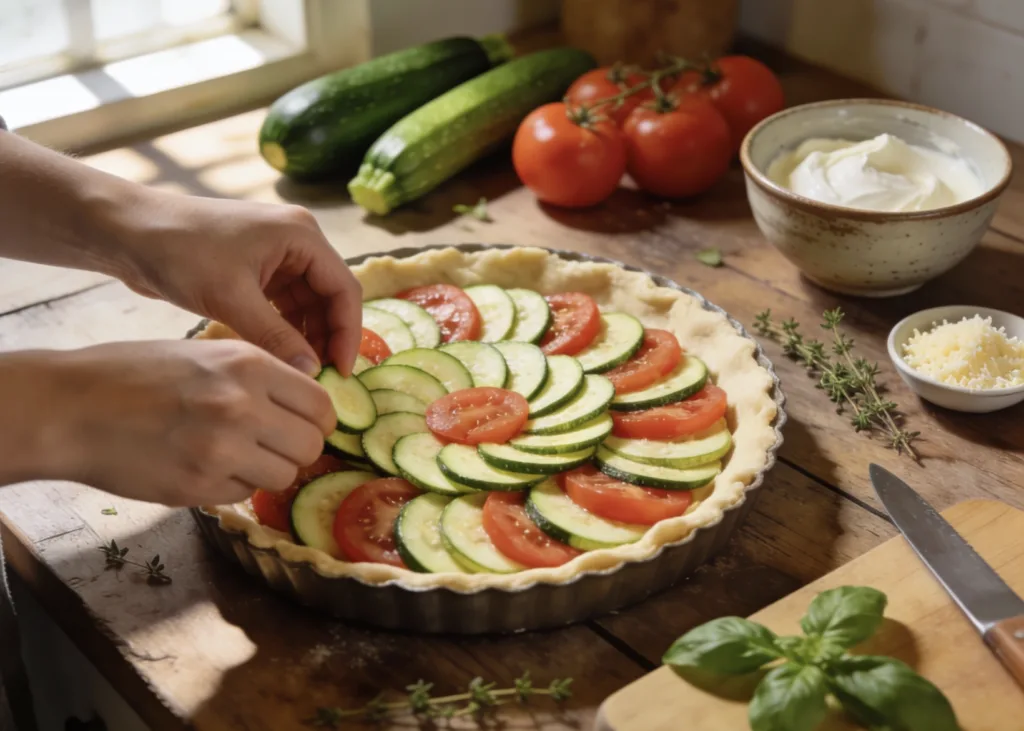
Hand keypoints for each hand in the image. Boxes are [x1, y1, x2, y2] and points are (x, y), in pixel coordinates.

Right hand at [36, 340, 335, 505]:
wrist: (72, 407)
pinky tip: (203, 465)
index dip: (318, 419)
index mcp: (248, 365)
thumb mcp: (207, 353)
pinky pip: (244, 494)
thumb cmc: (138, 373)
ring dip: (267, 470)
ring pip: (283, 476)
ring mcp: (221, 451)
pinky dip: (233, 484)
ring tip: (235, 454)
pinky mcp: (198, 487)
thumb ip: (261, 376)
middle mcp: (242, 407)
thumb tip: (307, 404)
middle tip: (274, 445)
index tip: (307, 424)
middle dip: (298, 449)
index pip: (321, 404)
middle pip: (310, 445)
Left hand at [114, 190, 361, 376]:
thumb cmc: (178, 252)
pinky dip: (284, 331)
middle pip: (329, 297)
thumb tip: (310, 374)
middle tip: (321, 379)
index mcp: (301, 235)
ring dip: (306, 337)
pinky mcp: (256, 269)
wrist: (125, 232)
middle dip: (328, 338)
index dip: (348, 333)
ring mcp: (276, 255)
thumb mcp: (230, 297)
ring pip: (308, 305)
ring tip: (299, 374)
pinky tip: (278, 357)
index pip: (344, 289)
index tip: (342, 372)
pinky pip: (284, 305)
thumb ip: (275, 336)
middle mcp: (296, 241)